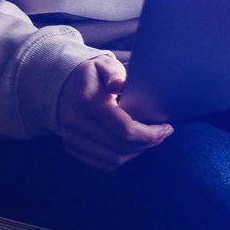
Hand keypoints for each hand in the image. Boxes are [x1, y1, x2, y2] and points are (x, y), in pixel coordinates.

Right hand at [57, 57, 172, 170]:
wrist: (62, 85)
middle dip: (148, 143)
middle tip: (162, 134)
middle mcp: (76, 123)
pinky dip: (122, 159)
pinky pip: (103, 164)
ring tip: (149, 139)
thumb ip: (114, 74)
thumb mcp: (104, 65)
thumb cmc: (92, 75)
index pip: (125, 129)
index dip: (150, 134)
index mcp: (87, 102)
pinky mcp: (72, 148)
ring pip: (113, 159)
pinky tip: (133, 146)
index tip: (166, 128)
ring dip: (137, 152)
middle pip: (121, 147)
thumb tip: (119, 85)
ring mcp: (71, 138)